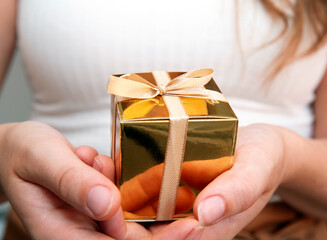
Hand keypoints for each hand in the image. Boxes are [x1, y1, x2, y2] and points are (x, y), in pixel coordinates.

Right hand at [0, 121, 200, 239]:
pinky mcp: (100, 204)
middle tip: (197, 215)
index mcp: (63, 233)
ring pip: (133, 220)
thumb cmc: (23, 153)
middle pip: (132, 239)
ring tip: (147, 180)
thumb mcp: (42, 159)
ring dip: (149, 201)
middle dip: (165, 229)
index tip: (188, 227)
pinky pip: (126, 200)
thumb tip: (107, 206)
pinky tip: (111, 164)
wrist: (18, 150)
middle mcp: (82, 231)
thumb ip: (72, 182)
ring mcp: (92, 218)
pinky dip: (132, 184)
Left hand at [97, 124, 286, 239]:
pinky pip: (141, 189)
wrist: (264, 149)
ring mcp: (177, 207)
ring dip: (112, 191)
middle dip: (112, 209)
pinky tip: (108, 158)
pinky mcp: (172, 188)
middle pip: (141, 229)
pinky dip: (123, 176)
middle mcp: (186, 224)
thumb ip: (236, 192)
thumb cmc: (263, 160)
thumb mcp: (256, 171)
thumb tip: (206, 213)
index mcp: (205, 230)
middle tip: (92, 172)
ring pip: (135, 208)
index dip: (131, 234)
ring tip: (94, 163)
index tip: (106, 208)